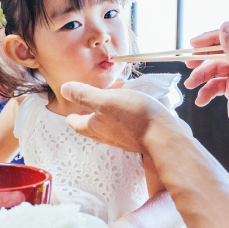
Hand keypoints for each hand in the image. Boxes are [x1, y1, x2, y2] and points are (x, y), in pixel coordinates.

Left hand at [61, 83, 184, 155]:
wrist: (164, 136)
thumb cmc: (134, 117)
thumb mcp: (105, 100)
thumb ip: (84, 95)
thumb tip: (64, 89)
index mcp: (94, 127)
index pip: (76, 123)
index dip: (71, 116)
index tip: (68, 113)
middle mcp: (106, 135)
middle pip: (90, 128)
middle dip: (86, 119)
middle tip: (83, 110)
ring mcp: (122, 138)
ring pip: (107, 128)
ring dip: (103, 119)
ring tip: (104, 108)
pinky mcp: (136, 136)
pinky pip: (123, 127)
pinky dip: (120, 119)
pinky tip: (127, 112)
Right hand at [184, 21, 228, 137]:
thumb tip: (225, 25)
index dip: (211, 38)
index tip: (194, 43)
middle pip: (219, 52)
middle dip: (203, 59)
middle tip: (189, 63)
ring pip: (214, 69)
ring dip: (201, 77)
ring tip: (190, 85)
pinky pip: (215, 84)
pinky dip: (206, 91)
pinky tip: (201, 100)